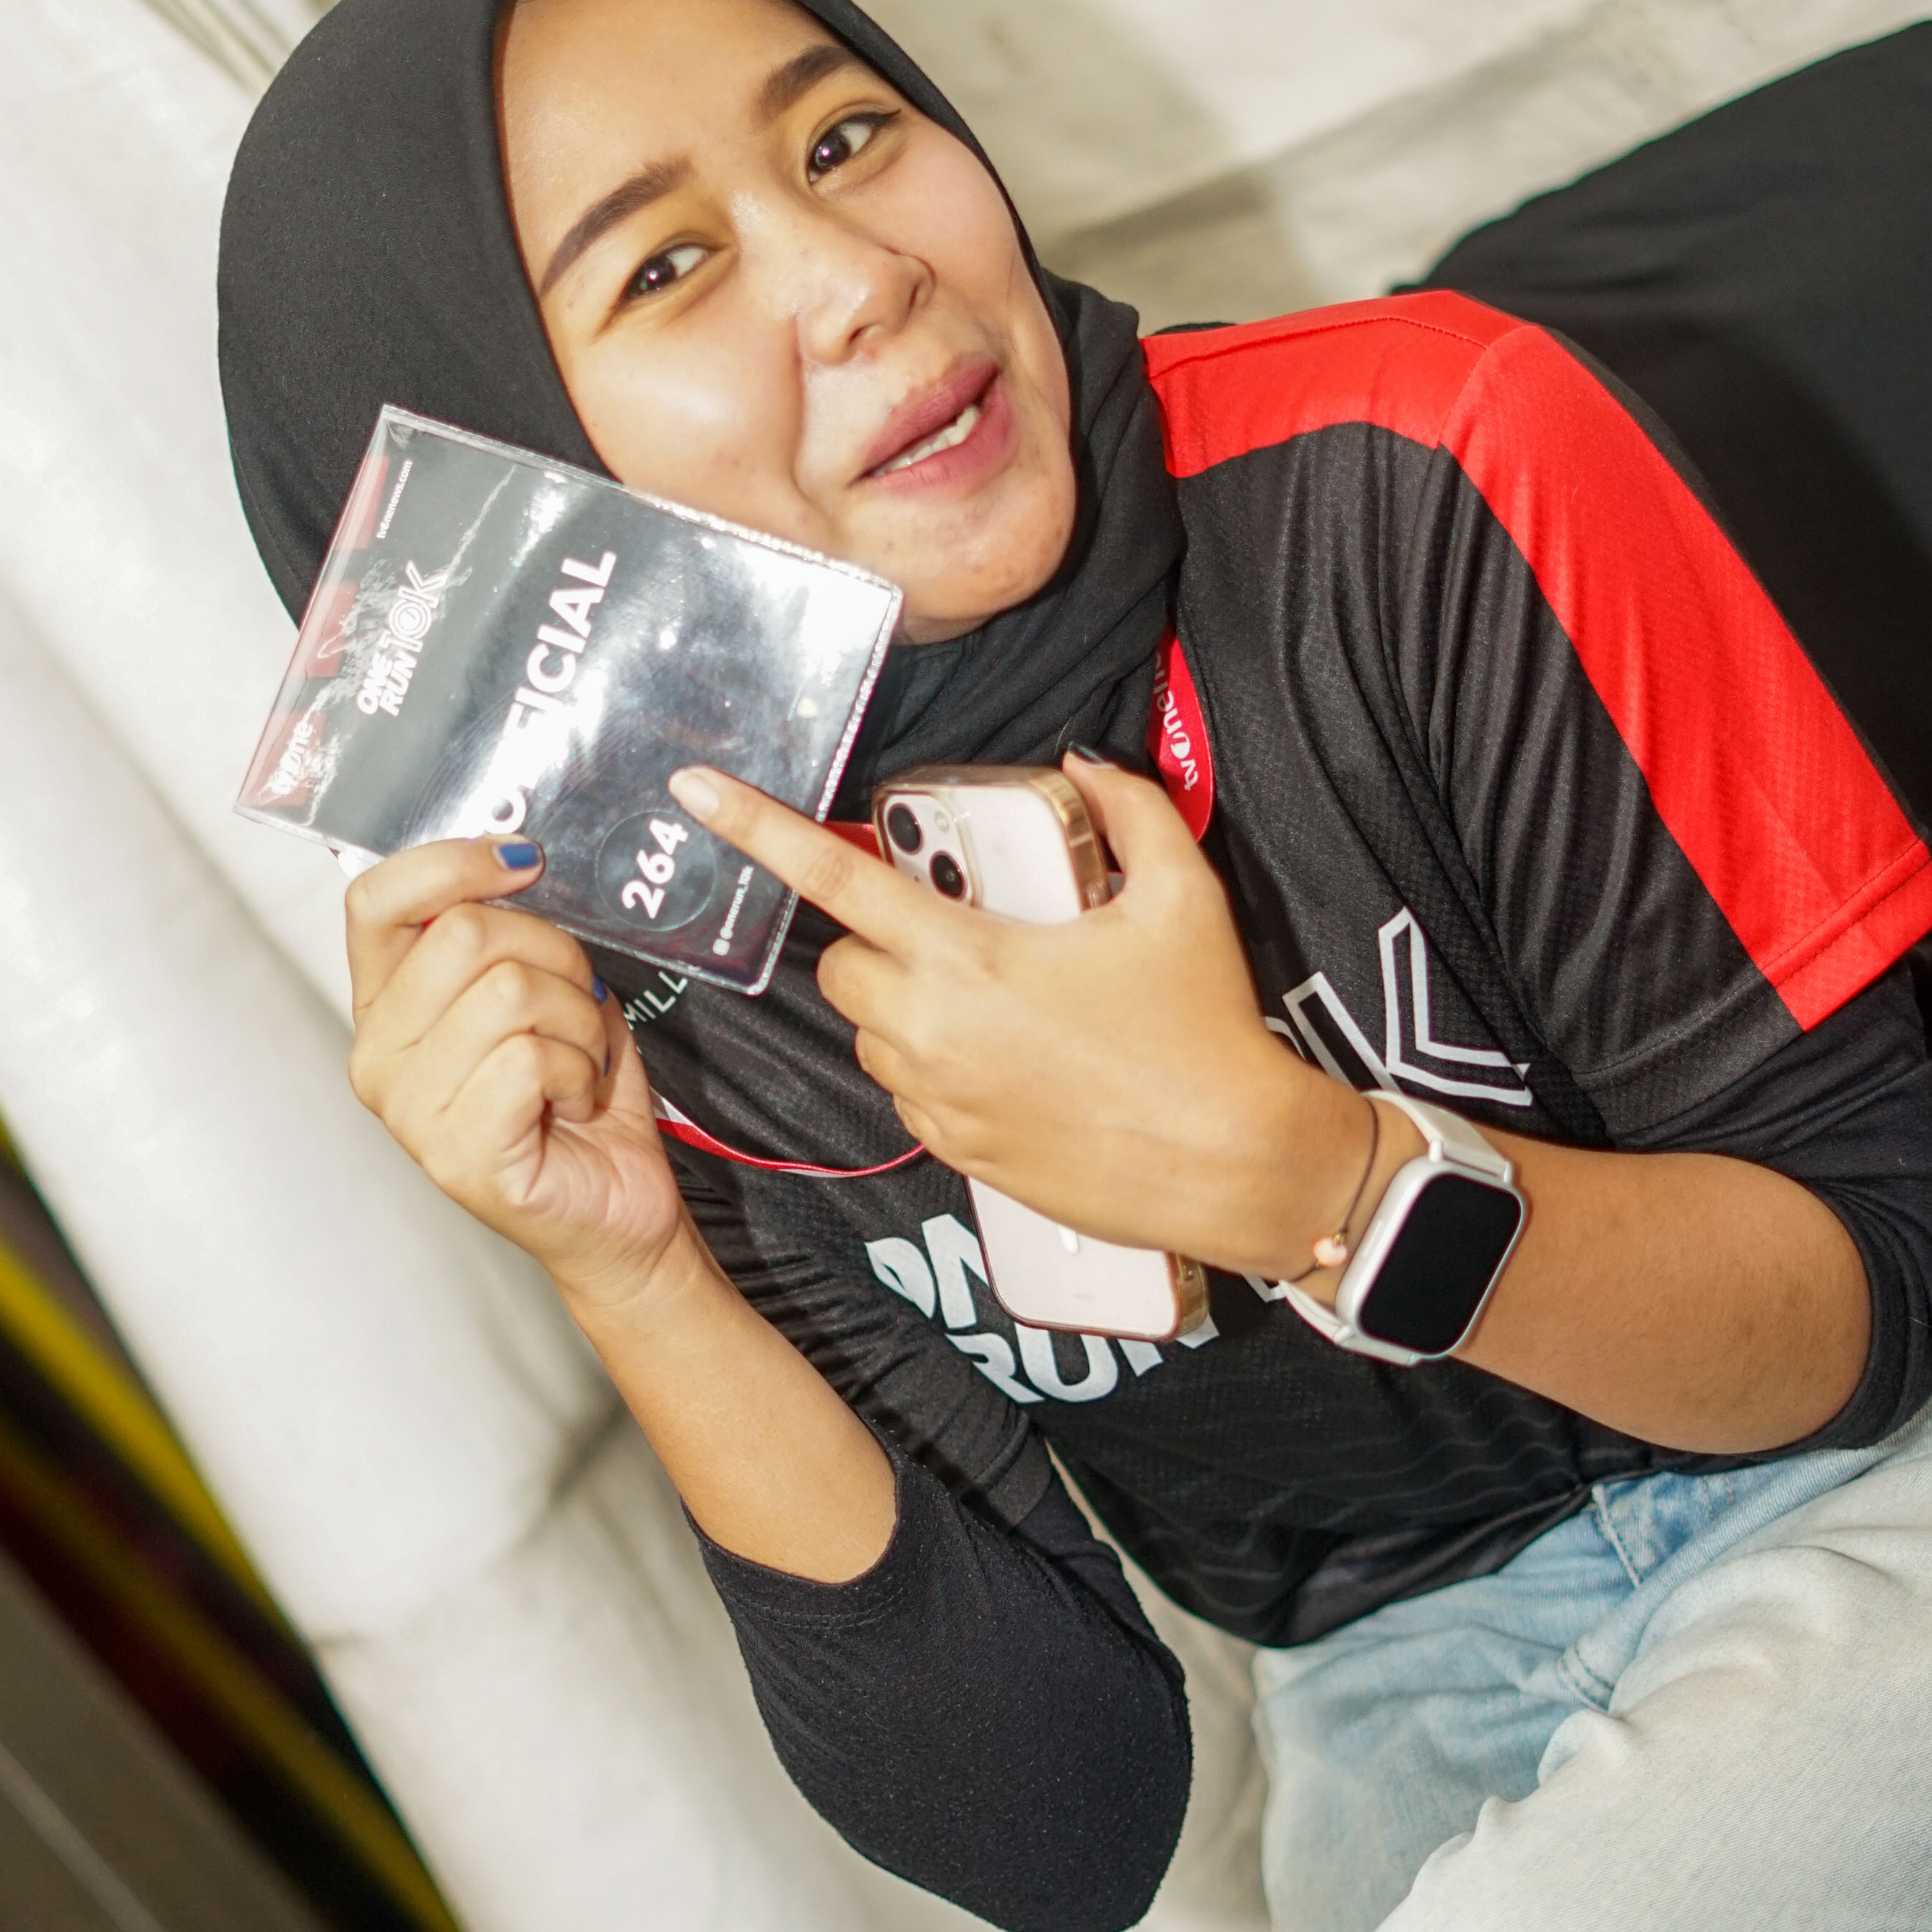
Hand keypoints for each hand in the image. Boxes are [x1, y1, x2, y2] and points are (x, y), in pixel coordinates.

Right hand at [344, 837, 690, 1301]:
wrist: (616, 1207)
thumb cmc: (576, 1095)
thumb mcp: (542, 986)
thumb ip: (506, 930)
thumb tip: (516, 855)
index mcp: (385, 1006)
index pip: (374, 900)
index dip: (452, 862)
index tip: (523, 860)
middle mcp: (378, 1057)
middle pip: (463, 934)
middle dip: (553, 953)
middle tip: (579, 1000)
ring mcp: (408, 1112)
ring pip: (508, 991)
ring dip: (577, 1019)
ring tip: (580, 1059)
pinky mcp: (456, 1155)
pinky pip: (531, 1058)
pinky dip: (579, 1070)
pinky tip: (573, 1102)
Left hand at [669, 753, 1375, 1278]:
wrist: (1234, 1164)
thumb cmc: (1206, 1031)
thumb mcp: (1182, 897)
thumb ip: (1128, 812)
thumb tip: (1086, 767)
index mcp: (967, 960)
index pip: (836, 881)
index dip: (758, 830)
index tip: (697, 793)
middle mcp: (932, 1032)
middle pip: (840, 966)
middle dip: (877, 942)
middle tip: (958, 932)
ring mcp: (938, 1101)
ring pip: (870, 1034)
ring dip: (907, 1006)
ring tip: (1001, 1002)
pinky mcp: (955, 1153)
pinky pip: (907, 1093)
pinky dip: (936, 1066)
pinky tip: (1013, 1061)